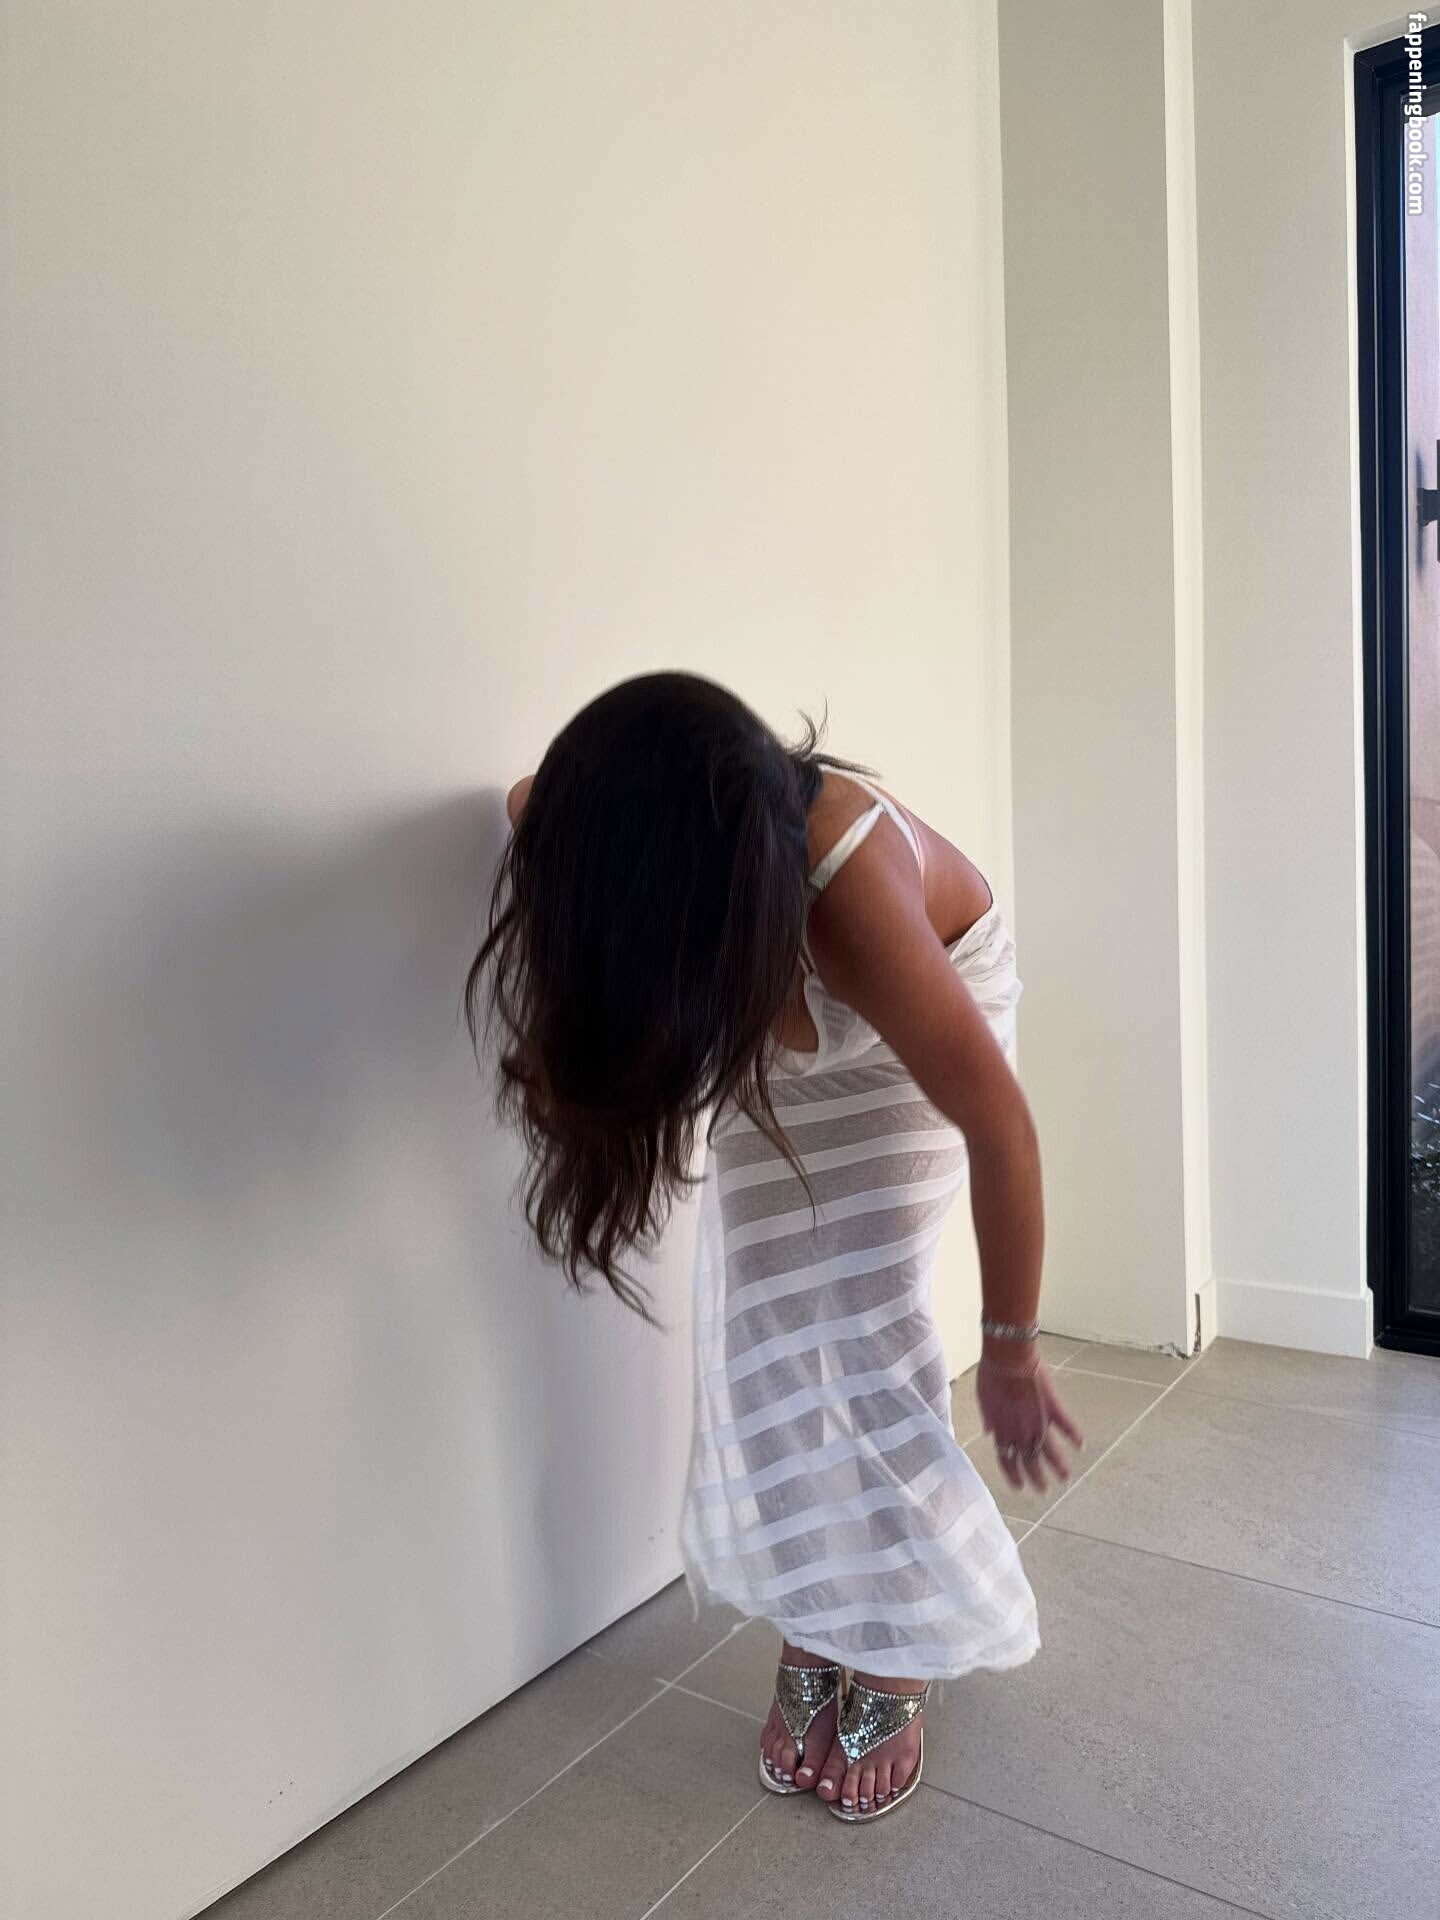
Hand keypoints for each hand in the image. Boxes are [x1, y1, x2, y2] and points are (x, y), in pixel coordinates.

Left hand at [976, 1351, 1084, 1493]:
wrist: (1008, 1356)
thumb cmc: (991, 1373)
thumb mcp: (983, 1399)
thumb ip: (988, 1419)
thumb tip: (988, 1432)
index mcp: (1002, 1429)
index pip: (1006, 1460)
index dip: (1012, 1476)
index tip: (1020, 1487)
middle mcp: (1020, 1431)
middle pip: (1029, 1462)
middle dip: (1037, 1479)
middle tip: (1044, 1490)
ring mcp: (1038, 1421)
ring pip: (1049, 1452)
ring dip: (1058, 1467)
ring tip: (1065, 1478)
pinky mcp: (1052, 1408)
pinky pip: (1066, 1426)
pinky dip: (1074, 1436)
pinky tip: (1081, 1446)